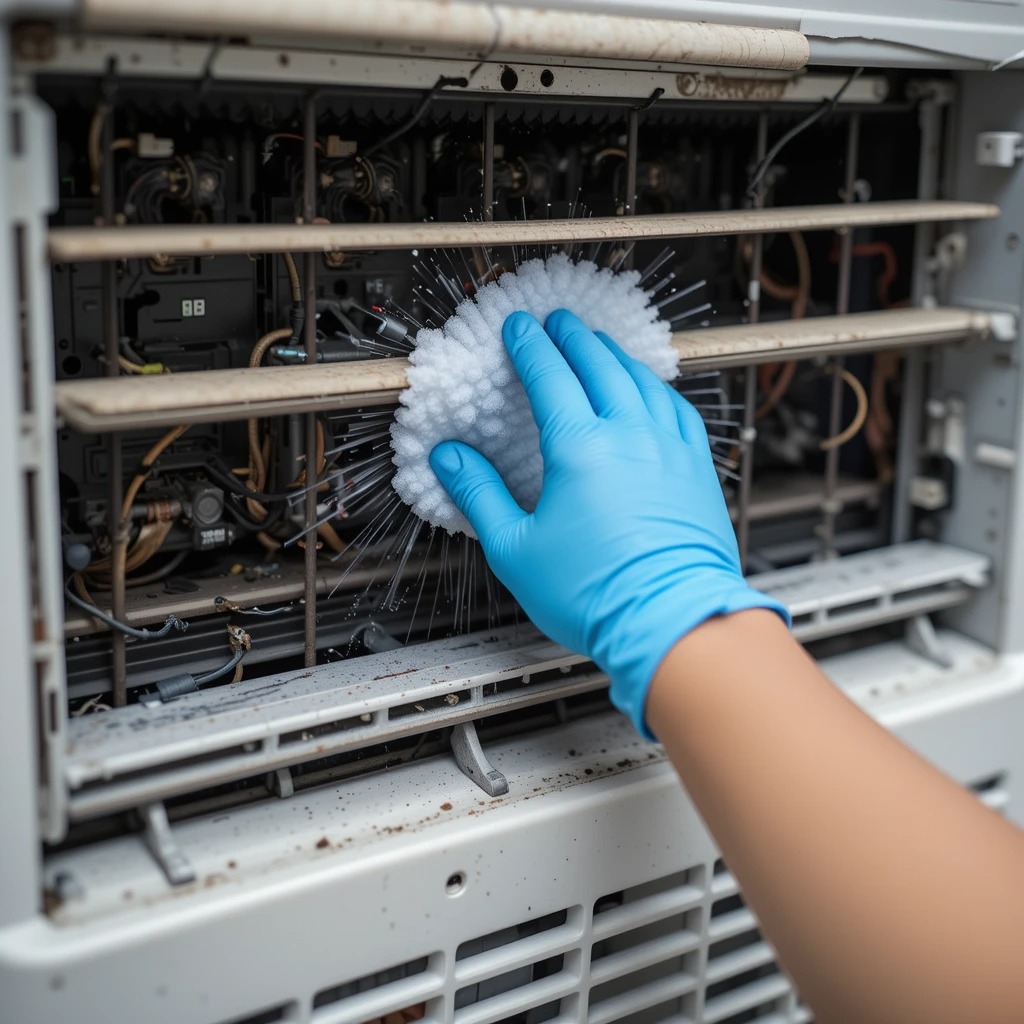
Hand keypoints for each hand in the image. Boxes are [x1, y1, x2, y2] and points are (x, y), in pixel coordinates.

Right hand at [429, 309, 787, 736]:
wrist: (672, 622)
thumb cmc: (595, 594)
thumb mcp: (516, 549)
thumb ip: (480, 495)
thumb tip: (449, 457)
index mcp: (579, 447)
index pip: (550, 376)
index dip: (530, 346)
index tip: (518, 327)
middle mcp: (629, 435)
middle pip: (599, 365)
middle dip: (574, 337)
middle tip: (559, 321)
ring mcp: (669, 448)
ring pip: (641, 380)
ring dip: (616, 355)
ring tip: (600, 345)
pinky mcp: (696, 469)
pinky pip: (678, 409)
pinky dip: (658, 387)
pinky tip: (652, 389)